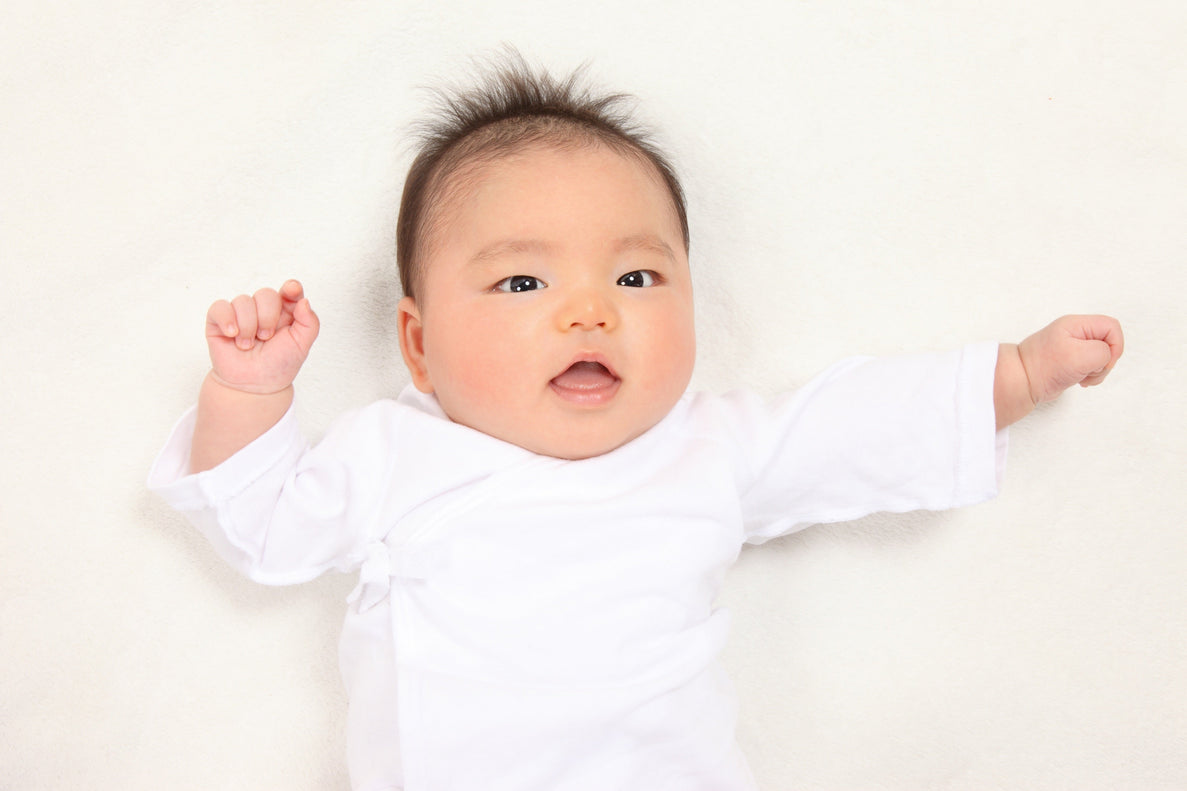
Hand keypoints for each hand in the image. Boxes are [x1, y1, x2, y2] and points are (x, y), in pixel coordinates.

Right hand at [205, 280, 319, 393]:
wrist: (254, 385)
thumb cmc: (278, 364)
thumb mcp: (301, 345)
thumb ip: (309, 322)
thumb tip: (304, 301)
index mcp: (286, 312)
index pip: (289, 290)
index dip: (291, 288)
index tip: (291, 290)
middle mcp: (263, 309)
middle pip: (266, 294)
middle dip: (267, 317)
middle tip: (266, 338)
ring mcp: (241, 313)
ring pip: (243, 301)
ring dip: (248, 326)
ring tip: (248, 345)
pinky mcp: (219, 320)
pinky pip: (220, 307)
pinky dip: (227, 319)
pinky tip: (232, 334)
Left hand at [1018, 315, 1123, 404]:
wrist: (1020, 382)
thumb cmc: (1044, 367)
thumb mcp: (1081, 356)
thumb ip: (1103, 352)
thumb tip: (1106, 357)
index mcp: (1076, 324)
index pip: (1111, 326)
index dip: (1115, 345)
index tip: (1102, 362)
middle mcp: (1075, 333)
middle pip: (1109, 342)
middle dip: (1105, 361)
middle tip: (1089, 371)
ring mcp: (1073, 348)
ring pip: (1102, 357)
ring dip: (1098, 371)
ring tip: (1082, 378)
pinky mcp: (1071, 362)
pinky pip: (1092, 367)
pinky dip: (1090, 376)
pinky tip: (1079, 381)